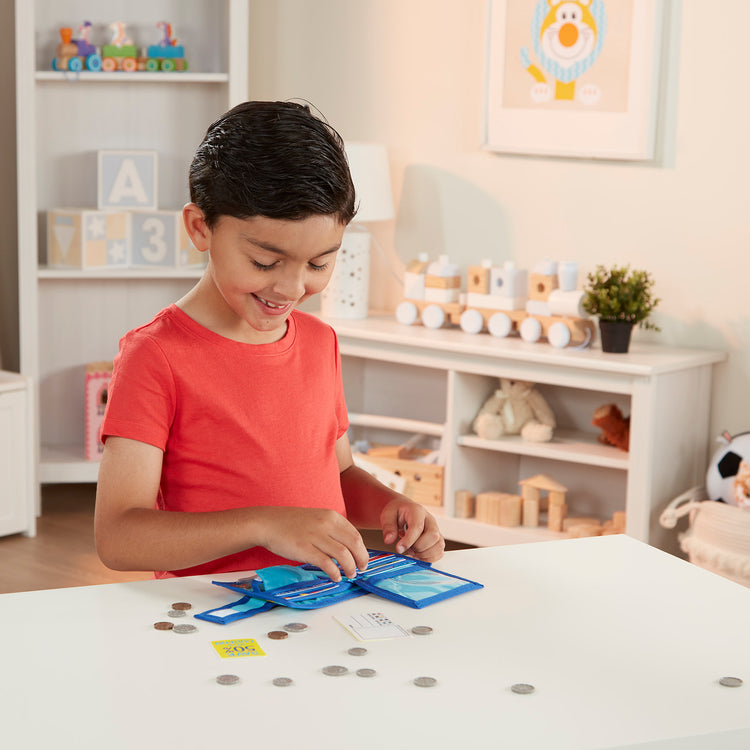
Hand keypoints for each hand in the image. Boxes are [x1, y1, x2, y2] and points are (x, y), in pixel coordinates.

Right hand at [253, 506, 369, 580]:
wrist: (268, 522)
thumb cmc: (292, 523)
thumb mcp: (317, 519)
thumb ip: (332, 530)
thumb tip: (348, 548)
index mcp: (331, 516)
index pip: (355, 535)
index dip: (362, 550)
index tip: (362, 560)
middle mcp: (326, 524)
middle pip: (354, 544)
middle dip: (361, 560)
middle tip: (361, 570)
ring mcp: (315, 536)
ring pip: (343, 555)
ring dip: (350, 568)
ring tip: (349, 575)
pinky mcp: (304, 548)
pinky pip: (326, 563)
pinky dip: (334, 572)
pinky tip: (335, 577)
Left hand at [379, 498, 444, 561]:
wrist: (404, 510)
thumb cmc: (397, 512)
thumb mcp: (387, 515)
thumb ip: (388, 527)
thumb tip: (389, 540)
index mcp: (417, 511)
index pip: (418, 527)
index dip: (409, 540)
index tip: (399, 549)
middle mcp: (430, 520)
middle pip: (433, 536)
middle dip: (418, 547)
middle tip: (407, 548)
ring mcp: (436, 530)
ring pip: (439, 546)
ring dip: (424, 554)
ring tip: (412, 552)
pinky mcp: (437, 540)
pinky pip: (439, 552)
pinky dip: (428, 558)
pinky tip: (418, 556)